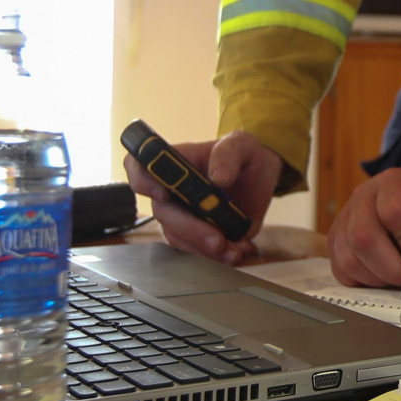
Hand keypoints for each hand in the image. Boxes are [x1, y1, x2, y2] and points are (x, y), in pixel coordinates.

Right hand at [124, 130, 281, 264]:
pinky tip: (237, 250)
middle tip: (217, 239)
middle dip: (189, 229)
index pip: (140, 166)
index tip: (164, 194)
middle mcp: (171, 189)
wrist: (260, 182)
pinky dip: (216, 255)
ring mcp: (181, 214)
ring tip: (234, 249)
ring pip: (178, 237)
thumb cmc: (245, 157)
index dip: (142, 180)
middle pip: (162, 212)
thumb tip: (218, 178)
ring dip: (204, 248)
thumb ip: (229, 154)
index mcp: (175, 162)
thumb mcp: (243, 145)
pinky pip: (196, 250)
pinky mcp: (196, 234)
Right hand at [329, 168, 400, 288]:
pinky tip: (382, 274)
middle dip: (390, 268)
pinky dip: (362, 281)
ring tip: (397, 275)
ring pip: (348, 258)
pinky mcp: (334, 240)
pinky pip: (340, 269)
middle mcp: (364, 194)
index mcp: (396, 182)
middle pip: (363, 237)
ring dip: (376, 278)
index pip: (393, 210)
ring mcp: (344, 217)